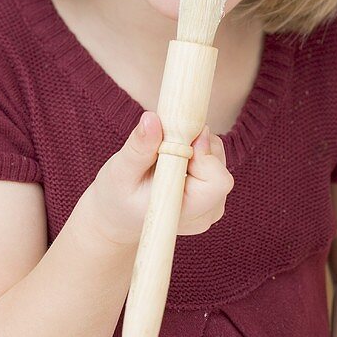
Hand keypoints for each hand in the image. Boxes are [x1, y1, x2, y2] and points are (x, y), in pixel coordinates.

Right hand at [87, 111, 233, 246]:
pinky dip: (197, 154)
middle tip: (166, 143)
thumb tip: (152, 119)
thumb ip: (139, 147)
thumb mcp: (120, 172)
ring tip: (165, 154)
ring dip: (196, 148)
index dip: (204, 155)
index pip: (217, 181)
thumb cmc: (117, 197)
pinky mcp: (213, 196)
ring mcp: (212, 206)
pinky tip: (174, 162)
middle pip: (219, 167)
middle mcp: (205, 213)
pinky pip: (214, 163)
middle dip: (197, 146)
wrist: (120, 217)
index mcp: (184, 211)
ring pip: (218, 161)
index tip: (180, 139)